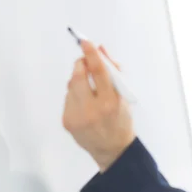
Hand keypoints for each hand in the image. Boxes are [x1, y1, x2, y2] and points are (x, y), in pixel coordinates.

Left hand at [62, 40, 135, 172]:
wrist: (112, 149)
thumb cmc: (121, 119)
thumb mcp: (124, 96)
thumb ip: (114, 72)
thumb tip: (101, 50)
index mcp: (111, 102)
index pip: (99, 72)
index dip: (92, 55)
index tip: (85, 42)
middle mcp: (93, 109)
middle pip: (78, 77)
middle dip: (80, 64)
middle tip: (85, 61)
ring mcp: (77, 116)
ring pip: (71, 86)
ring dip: (78, 80)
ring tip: (89, 89)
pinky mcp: (67, 122)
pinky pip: (68, 98)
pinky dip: (75, 95)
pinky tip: (84, 104)